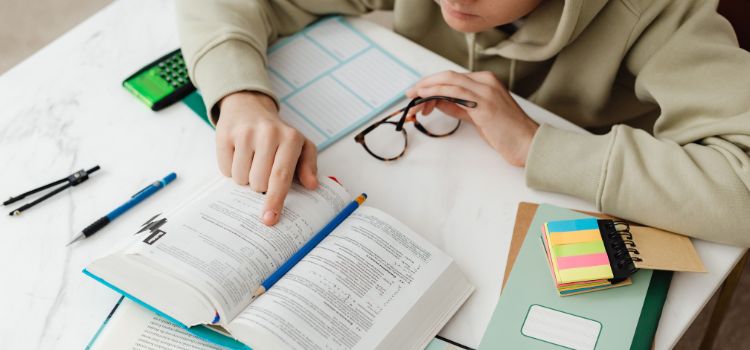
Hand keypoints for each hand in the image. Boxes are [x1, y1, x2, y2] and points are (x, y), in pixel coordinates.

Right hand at [216, 91, 317, 224]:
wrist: (249, 106)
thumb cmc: (278, 133)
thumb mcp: (300, 145)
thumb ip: (309, 165)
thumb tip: (312, 185)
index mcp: (290, 138)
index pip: (281, 176)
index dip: (275, 200)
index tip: (269, 219)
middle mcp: (268, 133)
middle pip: (259, 183)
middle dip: (260, 185)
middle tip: (263, 169)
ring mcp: (245, 133)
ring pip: (241, 179)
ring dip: (245, 177)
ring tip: (251, 160)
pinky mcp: (225, 135)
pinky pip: (225, 170)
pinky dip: (231, 168)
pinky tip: (238, 155)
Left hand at [406, 71, 538, 166]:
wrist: (528, 143)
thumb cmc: (506, 133)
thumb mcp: (477, 116)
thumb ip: (459, 106)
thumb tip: (438, 102)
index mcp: (486, 81)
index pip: (452, 78)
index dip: (432, 84)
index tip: (418, 94)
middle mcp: (486, 81)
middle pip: (447, 76)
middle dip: (425, 84)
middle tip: (409, 94)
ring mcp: (486, 90)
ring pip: (449, 81)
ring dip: (426, 89)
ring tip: (413, 99)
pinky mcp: (484, 104)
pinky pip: (455, 92)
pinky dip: (436, 92)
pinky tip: (425, 97)